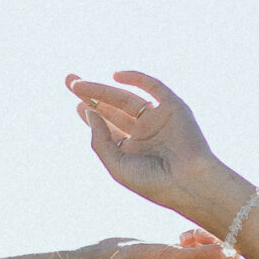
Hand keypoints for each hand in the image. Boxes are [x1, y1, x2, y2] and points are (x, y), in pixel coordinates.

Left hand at [64, 71, 236, 224]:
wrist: (188, 182)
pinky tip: (116, 76)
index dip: (91, 113)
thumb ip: (100, 139)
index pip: (107, 127)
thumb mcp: (116, 164)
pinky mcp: (173, 108)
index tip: (77, 105)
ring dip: (103, 89)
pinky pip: (153, 87)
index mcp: (132, 150)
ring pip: (126, 98)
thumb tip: (88, 111)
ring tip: (78, 85)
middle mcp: (144, 133)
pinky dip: (136, 78)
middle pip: (113, 109)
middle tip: (70, 82)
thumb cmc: (153, 181)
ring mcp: (158, 119)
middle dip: (92, 95)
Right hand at [65, 231, 257, 258]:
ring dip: (209, 241)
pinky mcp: (174, 256)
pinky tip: (183, 233)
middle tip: (212, 236)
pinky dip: (196, 237)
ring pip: (213, 254)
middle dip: (224, 250)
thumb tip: (233, 254)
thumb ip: (200, 257)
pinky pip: (198, 246)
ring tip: (191, 234)